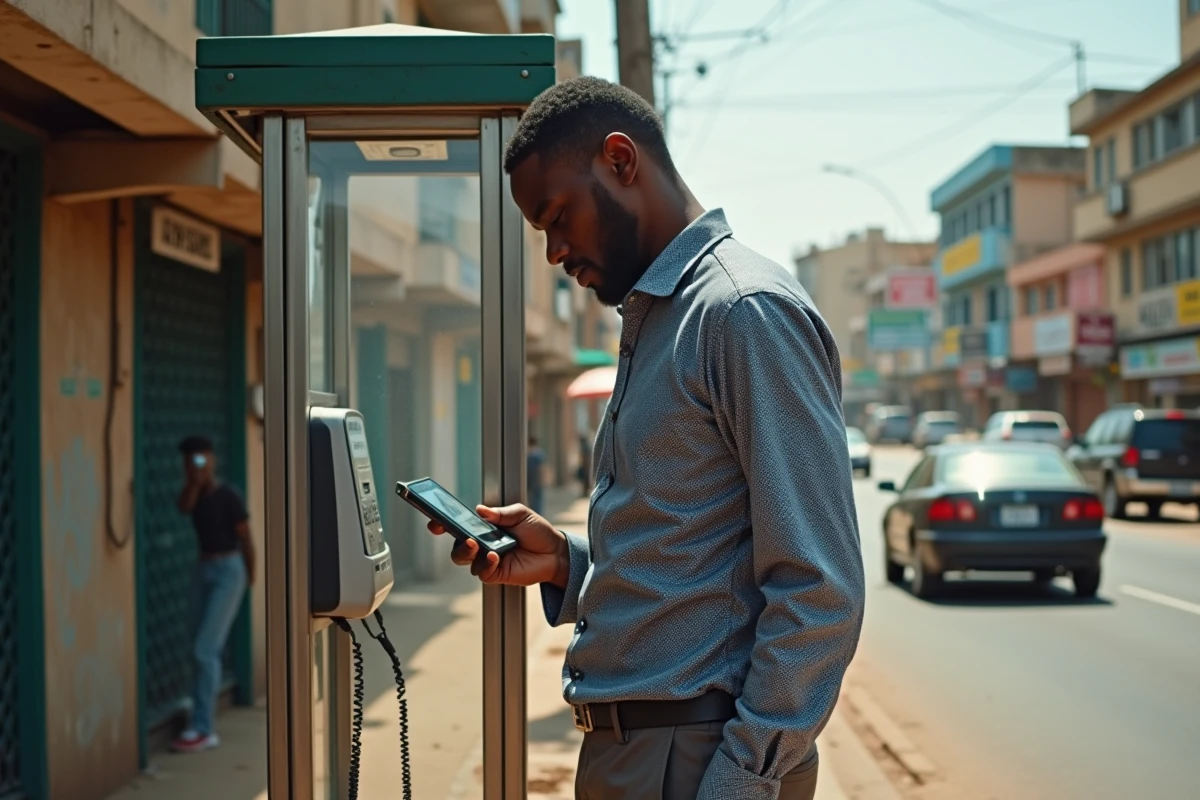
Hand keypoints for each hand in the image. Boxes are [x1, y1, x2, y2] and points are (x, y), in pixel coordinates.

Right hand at [427, 504, 567, 587]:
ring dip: (467, 551)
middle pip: (456, 544)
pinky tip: (494, 556)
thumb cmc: (537, 532)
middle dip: (453, 538)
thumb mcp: (520, 514)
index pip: (459, 525)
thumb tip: (480, 510)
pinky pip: (481, 572)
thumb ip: (500, 513)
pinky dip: (485, 564)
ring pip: (464, 559)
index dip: (443, 523)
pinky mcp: (495, 573)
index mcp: (484, 528)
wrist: (554, 552)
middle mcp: (481, 544)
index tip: (435, 521)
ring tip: (477, 544)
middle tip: (457, 532)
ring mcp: (486, 560)